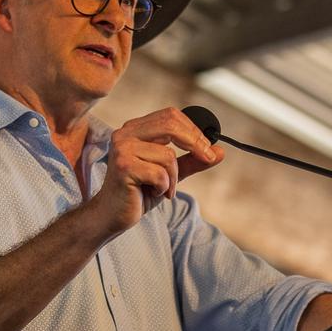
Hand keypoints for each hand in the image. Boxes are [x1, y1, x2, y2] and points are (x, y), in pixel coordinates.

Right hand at [87, 107, 224, 234]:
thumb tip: (219, 151)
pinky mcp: (124, 168)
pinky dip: (164, 187)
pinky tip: (154, 193)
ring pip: (168, 156)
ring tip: (164, 189)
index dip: (193, 130)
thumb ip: (191, 161)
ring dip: (174, 178)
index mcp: (135, 129)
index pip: (170, 115)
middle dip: (195, 143)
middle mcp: (125, 134)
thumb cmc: (138, 192)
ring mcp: (122, 149)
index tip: (208, 148)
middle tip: (206, 159)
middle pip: (171, 125)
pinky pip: (160, 174)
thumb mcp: (170, 173)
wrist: (112, 215)